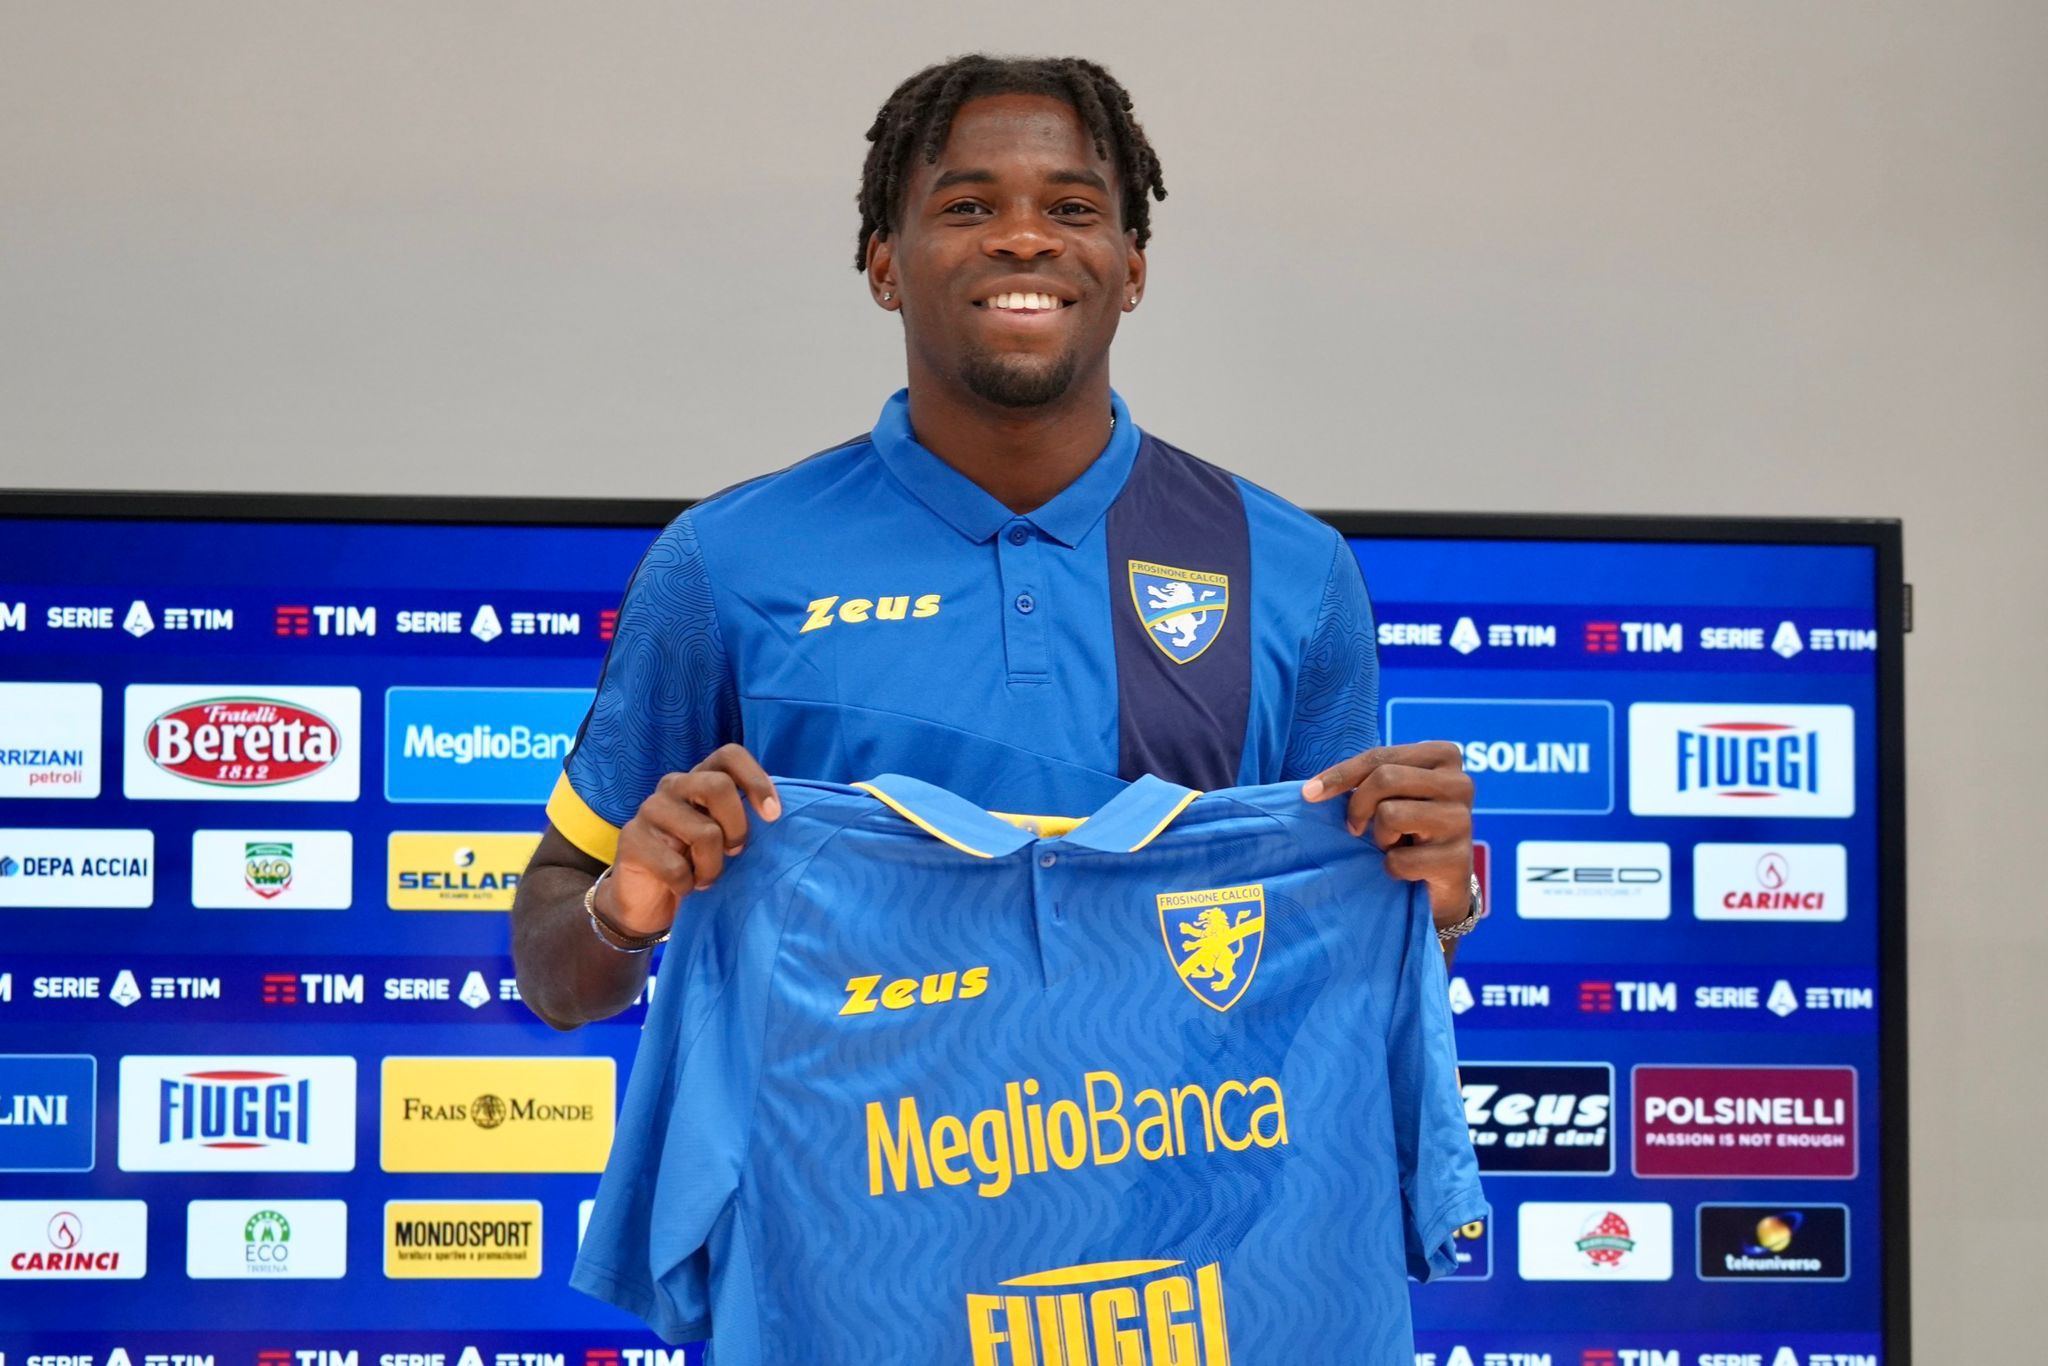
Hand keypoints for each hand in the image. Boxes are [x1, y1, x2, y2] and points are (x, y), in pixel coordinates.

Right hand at [598, 744, 779, 936]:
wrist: (647, 899)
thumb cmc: (694, 863)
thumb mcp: (723, 836)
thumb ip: (742, 817)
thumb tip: (776, 813)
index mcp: (699, 779)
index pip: (729, 755)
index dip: (756, 779)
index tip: (773, 815)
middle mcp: (673, 786)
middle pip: (718, 786)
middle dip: (737, 828)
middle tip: (735, 853)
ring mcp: (649, 810)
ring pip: (704, 832)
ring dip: (713, 867)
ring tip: (706, 878)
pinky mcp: (631, 839)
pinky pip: (675, 866)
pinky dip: (687, 885)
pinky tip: (682, 887)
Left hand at [1301, 741, 1474, 928]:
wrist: (1441, 880)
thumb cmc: (1408, 827)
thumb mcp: (1390, 794)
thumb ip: (1366, 779)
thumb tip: (1311, 790)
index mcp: (1444, 756)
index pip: (1380, 756)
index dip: (1340, 775)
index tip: (1309, 794)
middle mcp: (1460, 783)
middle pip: (1385, 778)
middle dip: (1359, 806)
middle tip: (1356, 828)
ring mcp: (1463, 821)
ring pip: (1391, 815)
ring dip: (1379, 837)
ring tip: (1392, 844)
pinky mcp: (1459, 860)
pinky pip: (1400, 859)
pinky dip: (1391, 868)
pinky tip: (1407, 867)